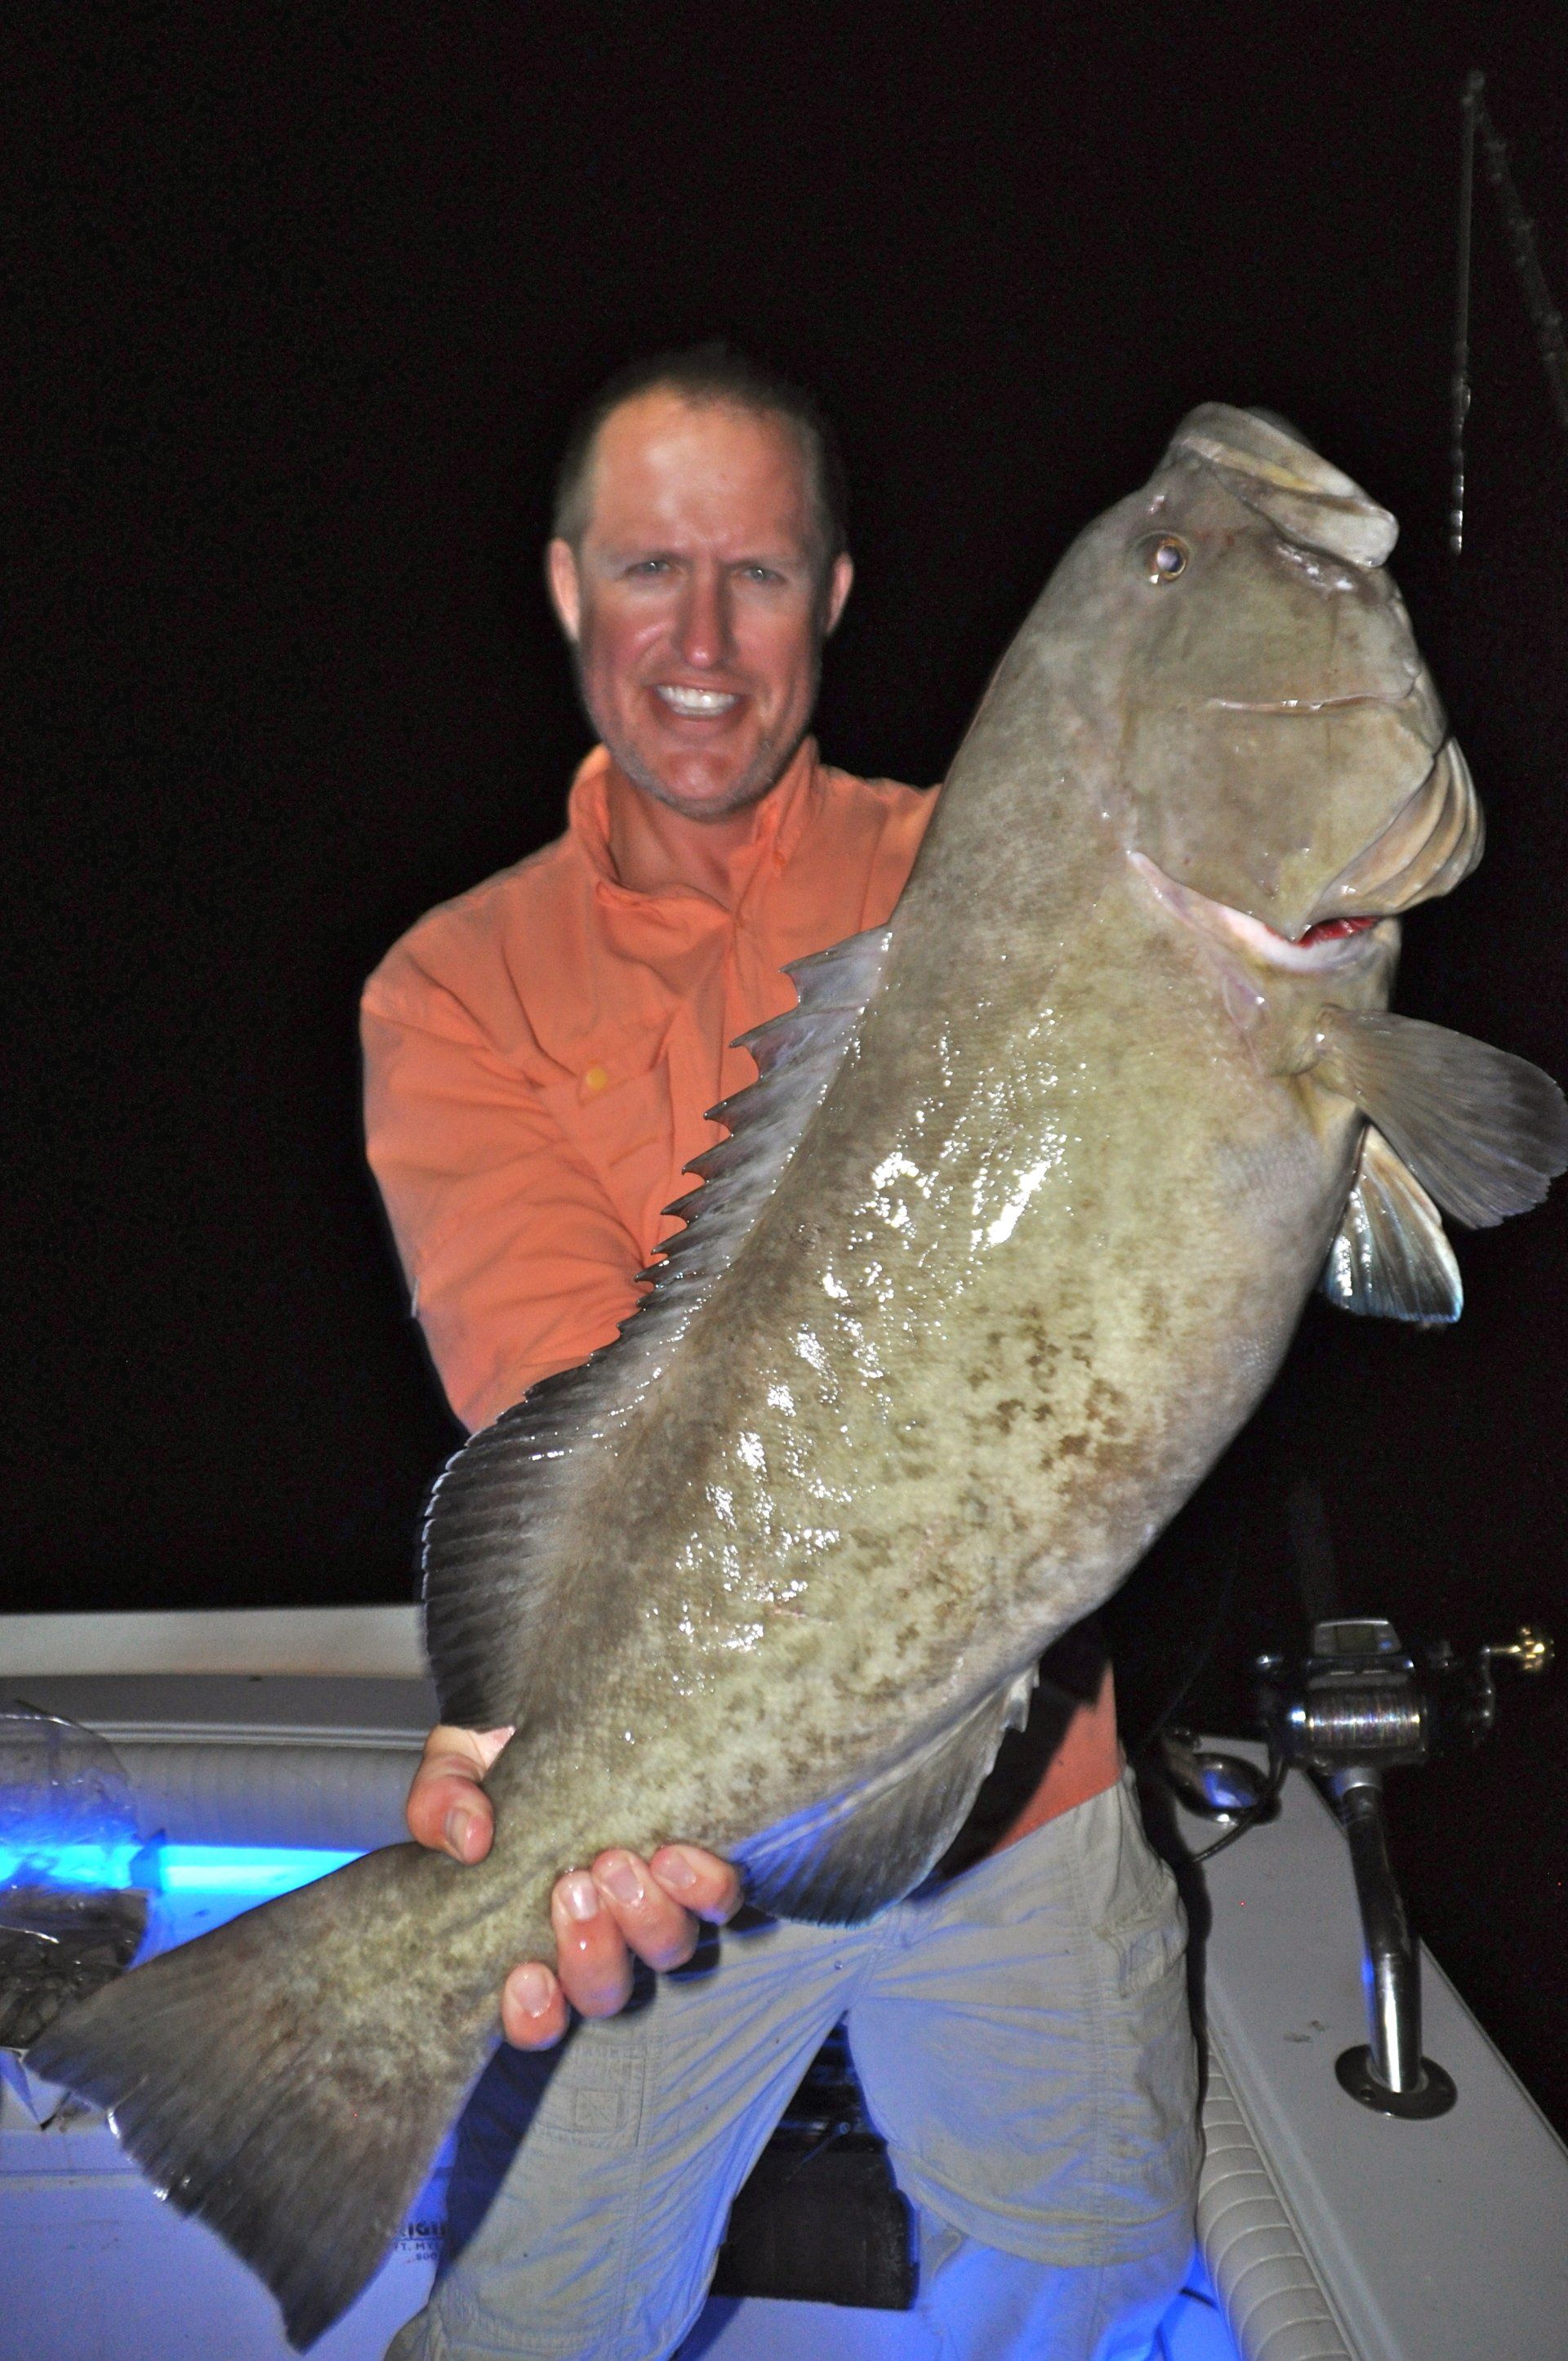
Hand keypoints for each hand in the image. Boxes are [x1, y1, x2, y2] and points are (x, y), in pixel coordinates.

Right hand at [405, 1724, 741, 2048]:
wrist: (554, 1713)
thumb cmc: (502, 1756)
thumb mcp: (453, 1765)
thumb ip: (440, 1801)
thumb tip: (468, 1841)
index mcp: (530, 1934)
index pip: (537, 2018)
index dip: (535, 2017)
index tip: (525, 1974)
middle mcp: (598, 1936)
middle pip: (606, 1992)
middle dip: (591, 1951)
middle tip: (572, 1887)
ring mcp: (650, 1906)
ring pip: (666, 1953)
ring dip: (644, 1918)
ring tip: (616, 1861)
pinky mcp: (696, 1869)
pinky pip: (720, 1901)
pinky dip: (702, 1887)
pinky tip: (672, 1856)